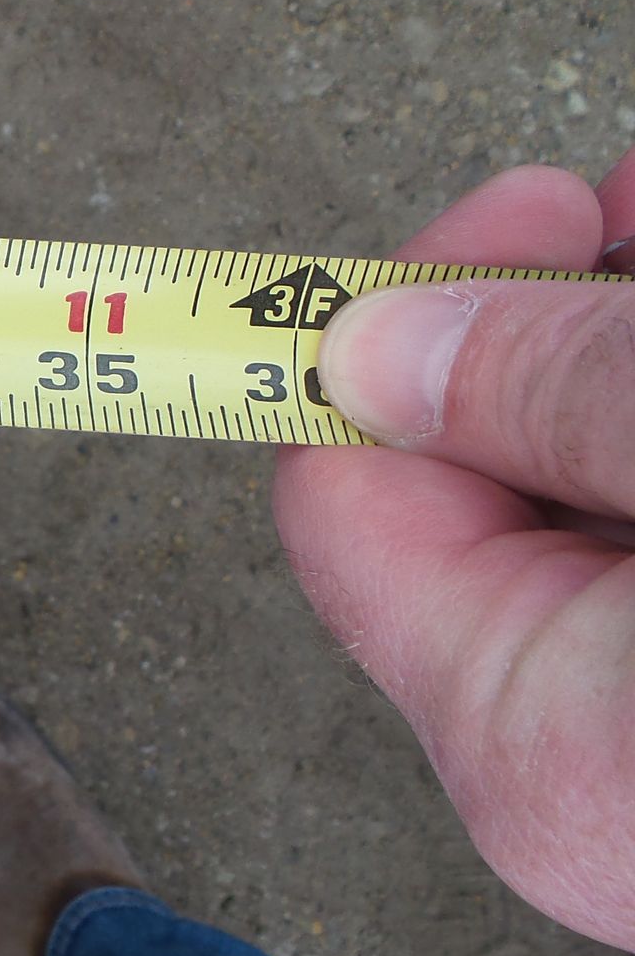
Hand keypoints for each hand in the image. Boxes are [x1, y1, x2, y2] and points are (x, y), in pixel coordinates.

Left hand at [275, 146, 634, 950]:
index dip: (410, 316)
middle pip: (487, 469)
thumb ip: (550, 399)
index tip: (530, 207)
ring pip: (586, 481)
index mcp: (526, 723)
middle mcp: (575, 749)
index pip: (348, 484)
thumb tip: (360, 347)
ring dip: (620, 347)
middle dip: (560, 311)